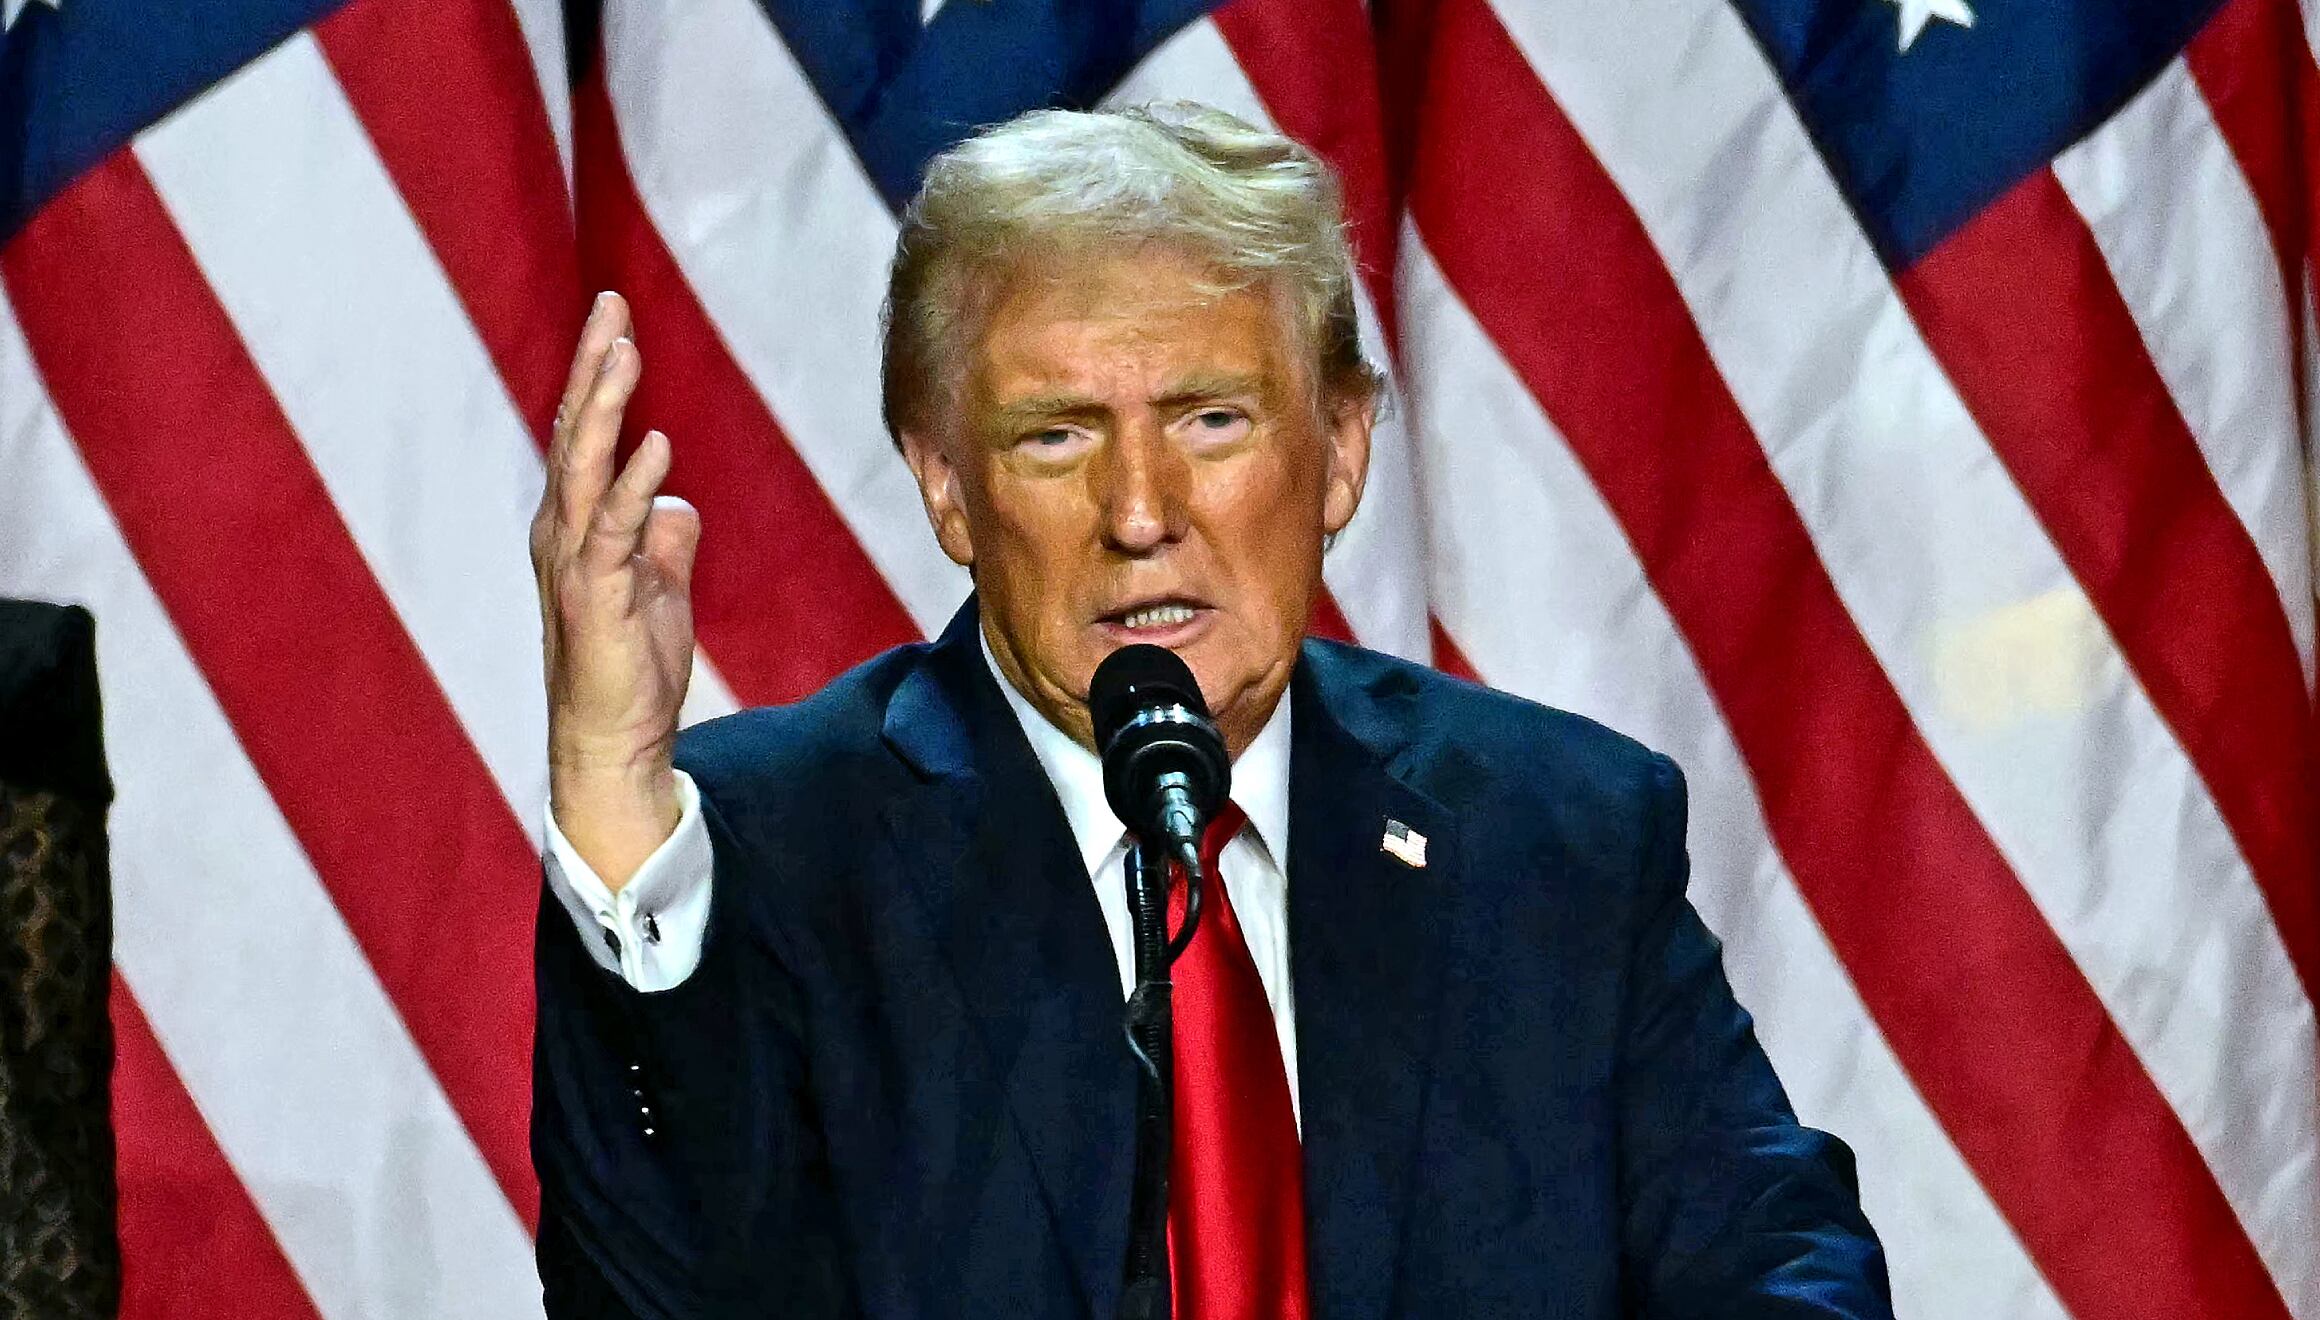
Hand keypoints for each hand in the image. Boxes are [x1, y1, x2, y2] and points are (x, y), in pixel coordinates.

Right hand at [531, 292, 699, 889]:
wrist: (614, 743)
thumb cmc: (630, 669)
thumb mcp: (658, 589)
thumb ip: (663, 540)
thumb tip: (678, 503)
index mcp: (575, 526)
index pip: (583, 435)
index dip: (596, 375)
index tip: (615, 317)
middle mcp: (562, 534)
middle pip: (575, 434)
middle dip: (593, 367)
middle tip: (611, 304)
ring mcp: (574, 564)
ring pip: (586, 469)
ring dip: (605, 408)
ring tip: (625, 352)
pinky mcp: (597, 597)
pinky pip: (618, 530)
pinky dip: (636, 484)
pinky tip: (657, 443)